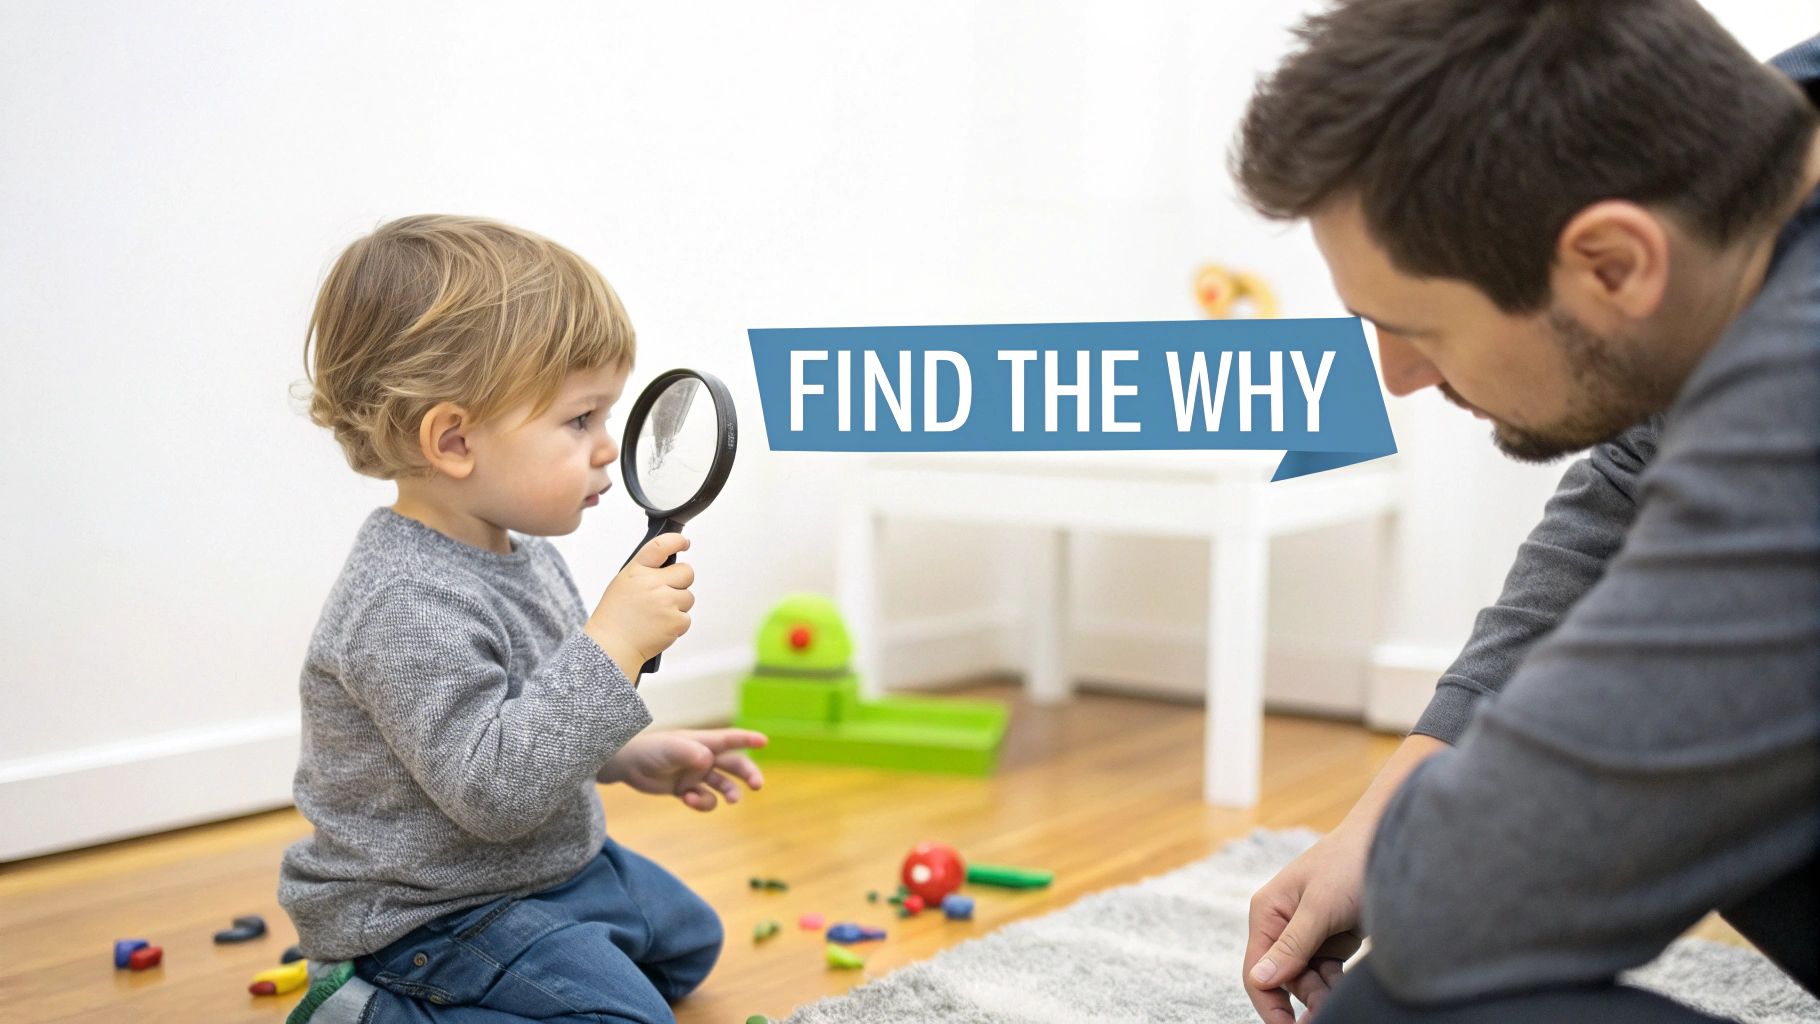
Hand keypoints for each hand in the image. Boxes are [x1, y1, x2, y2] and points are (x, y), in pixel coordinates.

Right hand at [586, 533, 693, 679]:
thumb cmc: (615, 616)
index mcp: (637, 572)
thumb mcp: (623, 584)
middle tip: (667, 593)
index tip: (684, 543)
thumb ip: (645, 572)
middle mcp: (652, 584)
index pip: (661, 546)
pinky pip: (686, 618)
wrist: (611, 646)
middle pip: (686, 572)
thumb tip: (669, 565)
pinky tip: (658, 627)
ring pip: (688, 597)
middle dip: (681, 581)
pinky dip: (676, 624)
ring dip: (678, 606)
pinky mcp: (675, 621)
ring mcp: (666, 602)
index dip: (676, 541)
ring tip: (656, 615)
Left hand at [599, 729, 766, 810]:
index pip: (731, 738)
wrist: (626, 766)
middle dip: (748, 773)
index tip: (765, 741)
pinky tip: (688, 799)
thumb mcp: (671, 749)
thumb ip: (691, 753)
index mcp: (703, 742)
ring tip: (731, 801)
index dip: (748, 739)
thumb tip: (709, 762)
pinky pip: (703, 799)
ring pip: (723, 785)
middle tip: (758, 785)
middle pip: (734, 764)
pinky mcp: (685, 789)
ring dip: (730, 792)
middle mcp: (703, 757)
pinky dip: (701, 802)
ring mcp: (695, 774)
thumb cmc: (649, 750)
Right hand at [1242, 733, 1448, 1020]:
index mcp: (1268, 912)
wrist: (1393, 840)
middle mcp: (1283, 923)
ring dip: (1325, 991)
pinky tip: (1350, 980)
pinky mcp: (1333, 937)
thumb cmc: (1351, 863)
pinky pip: (1328, 973)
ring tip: (1346, 988)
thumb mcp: (1320, 907)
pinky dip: (1338, 982)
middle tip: (1333, 1005)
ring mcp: (1309, 931)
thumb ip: (1291, 946)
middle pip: (1284, 980)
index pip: (1257, 972)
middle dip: (1307, 997)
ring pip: (1308, 980)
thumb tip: (1260, 981)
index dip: (1270, 1006)